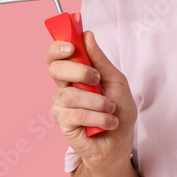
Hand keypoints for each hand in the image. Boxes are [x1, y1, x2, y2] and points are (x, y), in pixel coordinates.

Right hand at [46, 30, 137, 167]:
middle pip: (55, 69)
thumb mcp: (116, 81)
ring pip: (71, 95)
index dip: (58, 47)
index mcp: (75, 73)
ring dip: (98, 102)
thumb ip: (100, 60)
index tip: (71, 46)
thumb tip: (87, 36)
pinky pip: (76, 114)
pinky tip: (108, 122)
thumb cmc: (119, 110)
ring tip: (111, 109)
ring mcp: (62, 105)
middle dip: (79, 71)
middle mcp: (65, 87)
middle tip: (96, 79)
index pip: (56, 55)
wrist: (120, 140)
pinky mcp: (63, 123)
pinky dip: (98, 117)